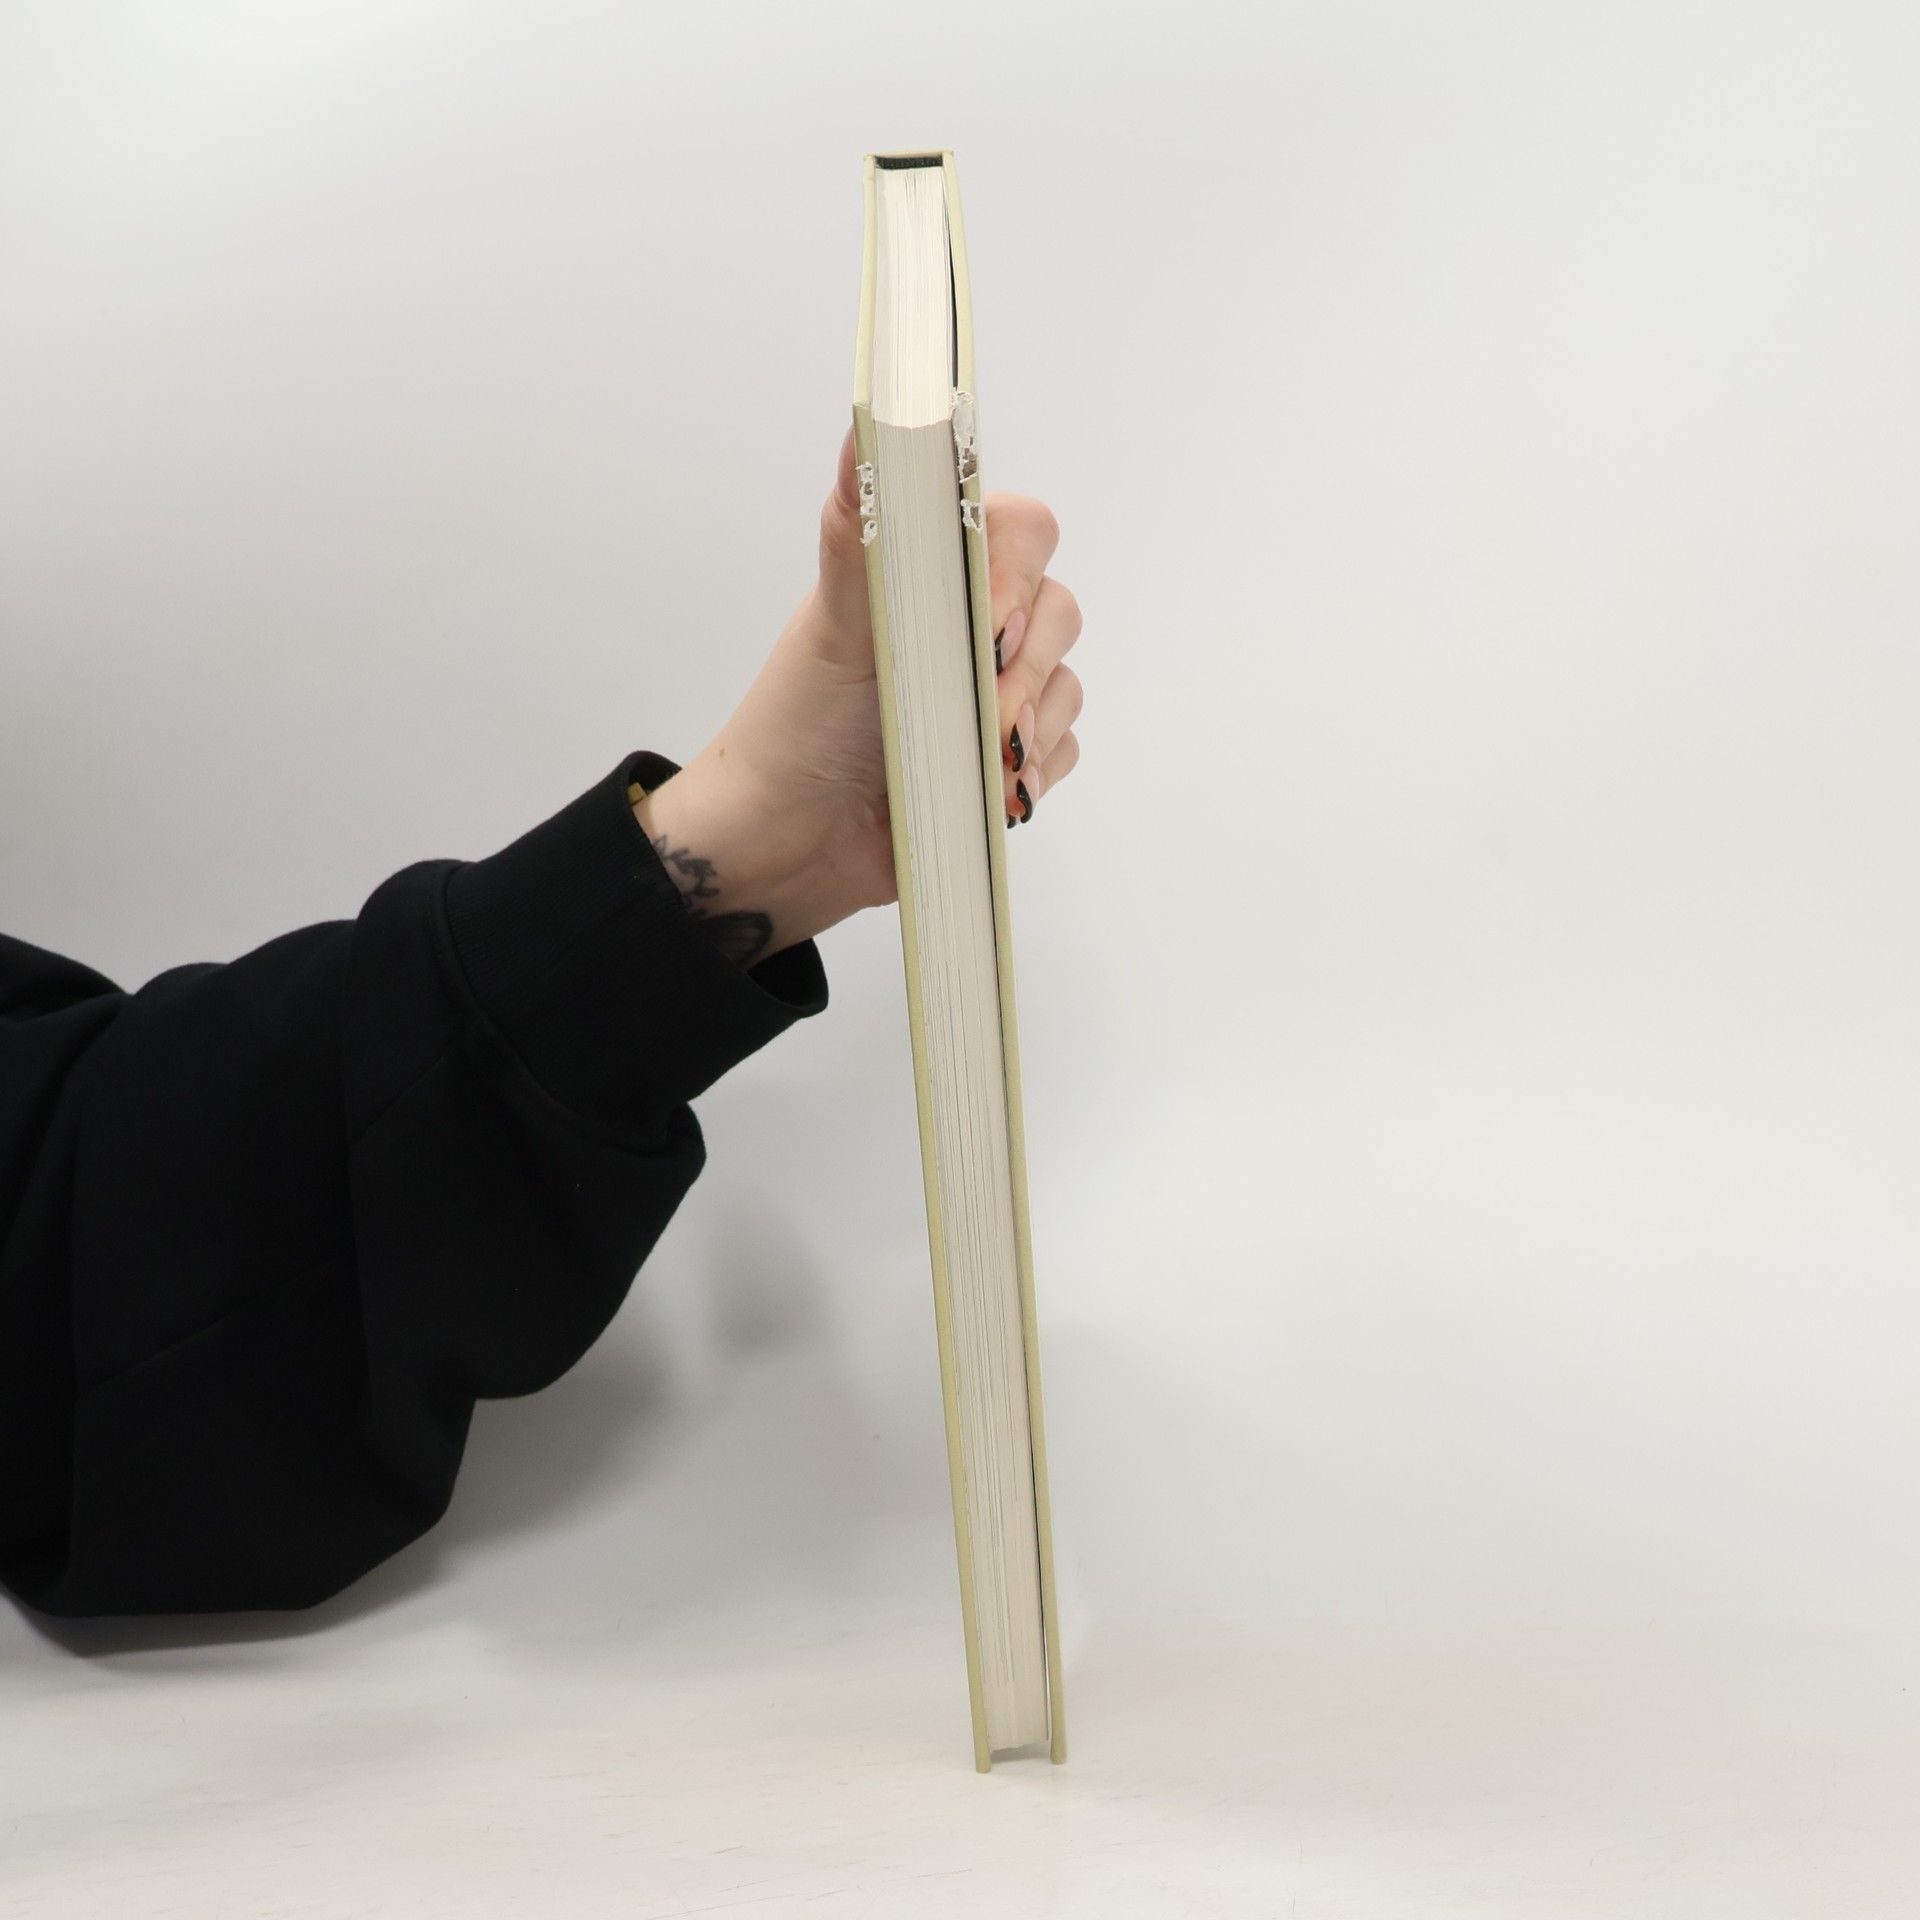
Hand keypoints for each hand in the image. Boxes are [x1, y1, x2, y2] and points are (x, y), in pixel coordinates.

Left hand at [633, 429, 1083, 965]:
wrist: (787, 844)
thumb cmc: (796, 727)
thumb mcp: (831, 623)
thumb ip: (857, 528)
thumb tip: (863, 425)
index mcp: (929, 577)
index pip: (1019, 532)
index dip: (1020, 573)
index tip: (990, 624)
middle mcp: (967, 628)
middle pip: (1057, 610)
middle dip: (1027, 665)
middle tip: (981, 708)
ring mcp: (990, 696)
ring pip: (1067, 685)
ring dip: (1033, 722)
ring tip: (980, 758)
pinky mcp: (1004, 762)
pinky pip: (1061, 752)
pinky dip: (1035, 772)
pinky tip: (992, 790)